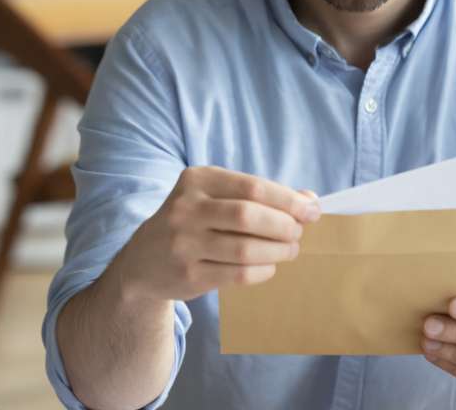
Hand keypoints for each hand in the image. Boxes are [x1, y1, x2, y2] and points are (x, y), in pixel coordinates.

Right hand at [111, 165, 319, 301]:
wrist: (143, 261)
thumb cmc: (194, 222)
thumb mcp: (217, 198)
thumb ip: (260, 196)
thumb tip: (310, 199)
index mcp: (197, 180)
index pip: (253, 187)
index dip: (288, 200)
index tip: (312, 210)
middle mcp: (186, 208)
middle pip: (248, 215)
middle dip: (284, 225)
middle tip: (298, 233)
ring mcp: (184, 244)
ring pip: (245, 248)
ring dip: (278, 251)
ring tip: (290, 250)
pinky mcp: (188, 275)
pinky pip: (237, 274)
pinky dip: (262, 270)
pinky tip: (269, 266)